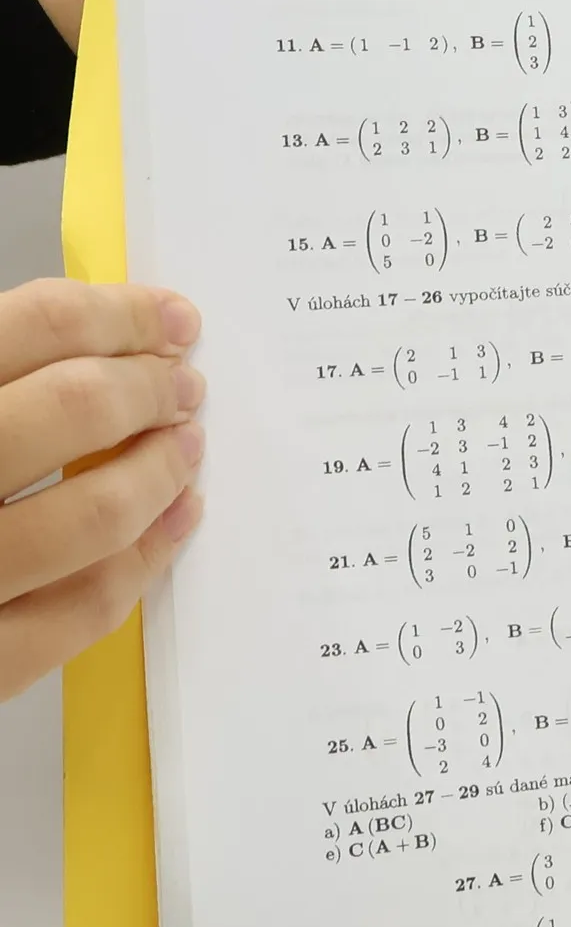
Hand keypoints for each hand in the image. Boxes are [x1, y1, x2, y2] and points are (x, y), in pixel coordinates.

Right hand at [0, 279, 204, 700]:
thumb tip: (74, 333)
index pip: (30, 327)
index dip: (115, 315)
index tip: (165, 317)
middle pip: (71, 409)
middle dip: (146, 387)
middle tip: (181, 382)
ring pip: (93, 514)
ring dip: (159, 471)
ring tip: (185, 446)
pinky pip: (81, 611)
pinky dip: (144, 561)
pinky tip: (171, 524)